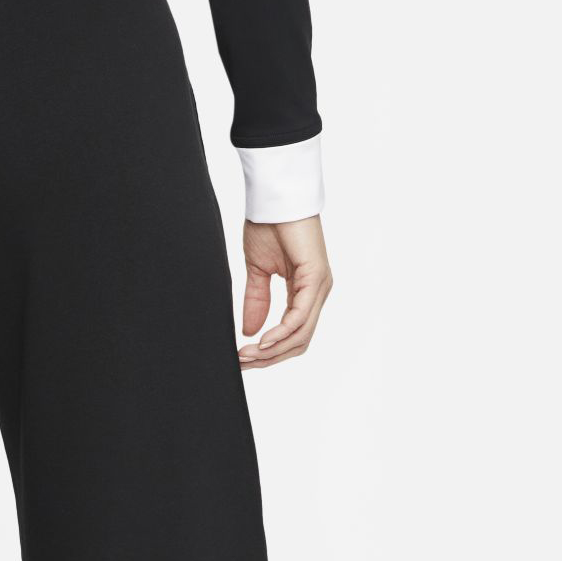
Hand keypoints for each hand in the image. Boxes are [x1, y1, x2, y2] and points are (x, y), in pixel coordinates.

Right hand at [238, 216, 331, 368]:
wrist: (275, 197)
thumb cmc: (269, 225)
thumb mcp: (257, 271)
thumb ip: (256, 301)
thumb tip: (250, 331)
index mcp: (305, 292)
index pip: (291, 335)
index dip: (268, 352)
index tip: (242, 359)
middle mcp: (316, 293)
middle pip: (298, 342)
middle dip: (269, 358)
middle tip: (242, 363)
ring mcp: (319, 287)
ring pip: (300, 335)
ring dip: (273, 350)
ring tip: (247, 355)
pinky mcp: (316, 278)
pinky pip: (300, 317)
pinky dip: (281, 333)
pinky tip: (263, 341)